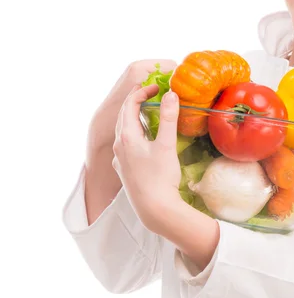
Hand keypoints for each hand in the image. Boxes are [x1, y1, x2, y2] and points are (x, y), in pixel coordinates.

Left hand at [112, 83, 181, 231]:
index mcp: (126, 137)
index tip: (157, 87)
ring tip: (150, 113)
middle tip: (153, 94)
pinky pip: (127, 146)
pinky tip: (145, 139)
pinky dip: (136, 135)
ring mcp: (120, 160)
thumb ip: (168, 118)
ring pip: (125, 131)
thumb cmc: (160, 178)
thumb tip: (170, 94)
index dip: (142, 92)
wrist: (154, 210)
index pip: (129, 105)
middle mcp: (119, 147)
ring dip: (136, 118)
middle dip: (137, 102)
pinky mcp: (125, 171)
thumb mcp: (166, 144)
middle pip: (124, 117)